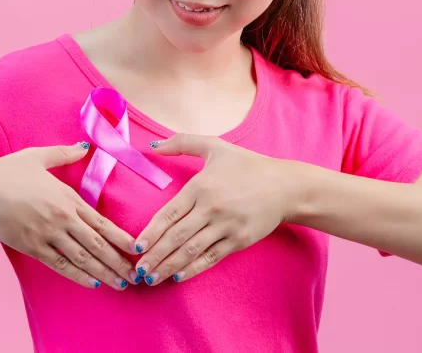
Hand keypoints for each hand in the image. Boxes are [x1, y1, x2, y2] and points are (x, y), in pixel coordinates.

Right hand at [0, 142, 136, 290]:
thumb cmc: (8, 171)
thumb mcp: (38, 156)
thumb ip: (63, 154)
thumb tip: (83, 146)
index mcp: (67, 197)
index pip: (102, 222)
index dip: (121, 238)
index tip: (138, 249)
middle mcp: (62, 218)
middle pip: (97, 244)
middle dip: (119, 261)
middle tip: (136, 275)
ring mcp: (48, 234)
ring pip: (83, 258)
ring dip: (104, 271)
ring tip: (121, 284)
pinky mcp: (33, 247)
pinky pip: (61, 265)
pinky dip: (78, 275)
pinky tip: (92, 283)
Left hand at [131, 133, 293, 284]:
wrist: (286, 186)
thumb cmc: (247, 165)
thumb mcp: (214, 146)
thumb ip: (181, 143)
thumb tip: (153, 145)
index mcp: (200, 187)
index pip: (169, 214)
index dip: (151, 232)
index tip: (135, 246)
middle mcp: (211, 209)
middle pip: (176, 236)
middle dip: (155, 255)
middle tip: (138, 269)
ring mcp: (226, 227)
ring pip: (191, 250)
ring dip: (169, 265)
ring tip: (152, 278)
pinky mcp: (239, 241)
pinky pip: (211, 258)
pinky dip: (193, 269)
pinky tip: (178, 277)